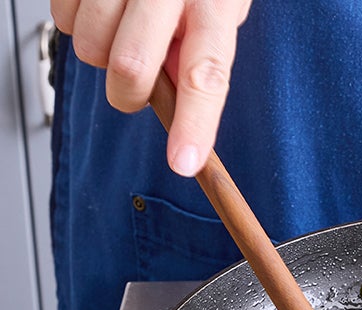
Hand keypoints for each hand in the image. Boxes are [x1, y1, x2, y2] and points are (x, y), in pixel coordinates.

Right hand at [51, 0, 251, 176]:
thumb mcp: (221, 3)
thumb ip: (201, 48)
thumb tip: (181, 99)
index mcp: (212, 0)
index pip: (206, 72)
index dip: (195, 122)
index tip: (184, 162)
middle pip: (131, 68)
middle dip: (129, 95)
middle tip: (138, 85)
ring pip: (88, 47)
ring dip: (101, 55)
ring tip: (122, 28)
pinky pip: (61, 18)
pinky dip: (76, 24)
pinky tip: (101, 6)